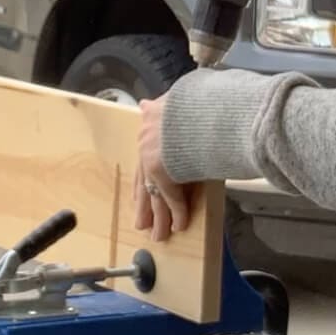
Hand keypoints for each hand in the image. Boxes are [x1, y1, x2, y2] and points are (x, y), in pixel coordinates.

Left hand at [133, 97, 192, 241]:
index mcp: (147, 127)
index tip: (139, 197)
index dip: (143, 181)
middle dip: (144, 206)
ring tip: (160, 235)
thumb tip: (144, 104)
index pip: (142, 160)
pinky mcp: (163, 173)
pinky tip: (179, 226)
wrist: (195, 103)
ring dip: (160, 218)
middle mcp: (145, 144)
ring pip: (156, 195)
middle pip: (144, 183)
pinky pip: (172, 198)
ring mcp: (152, 160)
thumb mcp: (171, 99)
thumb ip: (158, 107)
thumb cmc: (191, 100)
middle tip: (142, 225)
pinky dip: (178, 213)